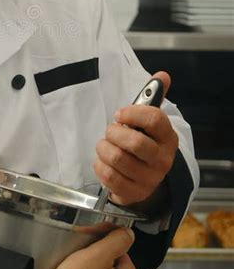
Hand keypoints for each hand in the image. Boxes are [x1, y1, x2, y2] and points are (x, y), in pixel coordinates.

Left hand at [93, 71, 178, 206]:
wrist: (145, 179)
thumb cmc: (144, 144)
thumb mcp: (150, 122)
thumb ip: (152, 98)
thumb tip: (162, 76)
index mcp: (168, 138)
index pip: (153, 119)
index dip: (131, 113)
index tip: (120, 114)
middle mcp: (162, 160)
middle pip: (134, 142)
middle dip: (114, 133)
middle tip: (111, 132)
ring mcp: (149, 178)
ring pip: (117, 158)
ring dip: (103, 148)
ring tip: (106, 146)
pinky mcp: (133, 192)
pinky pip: (108, 176)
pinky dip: (100, 165)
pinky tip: (104, 161)